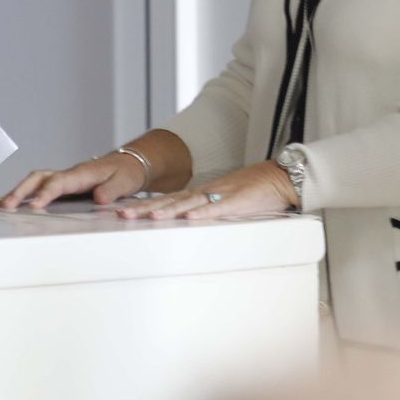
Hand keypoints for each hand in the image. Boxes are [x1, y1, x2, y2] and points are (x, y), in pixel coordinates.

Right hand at [0, 153, 146, 209]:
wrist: (130, 164)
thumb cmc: (126, 172)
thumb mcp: (125, 182)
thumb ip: (112, 190)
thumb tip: (98, 199)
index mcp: (82, 173)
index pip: (59, 183)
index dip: (46, 194)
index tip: (35, 206)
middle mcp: (70, 174)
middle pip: (39, 178)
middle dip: (21, 191)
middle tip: (6, 205)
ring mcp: (65, 178)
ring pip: (36, 180)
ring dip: (19, 191)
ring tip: (3, 204)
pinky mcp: (64, 185)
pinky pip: (41, 186)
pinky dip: (26, 193)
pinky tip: (15, 203)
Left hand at [112, 161, 295, 219]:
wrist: (277, 178)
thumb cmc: (251, 190)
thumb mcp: (221, 201)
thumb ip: (203, 210)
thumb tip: (184, 222)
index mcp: (199, 194)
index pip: (166, 200)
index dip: (144, 206)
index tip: (123, 212)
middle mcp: (204, 193)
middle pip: (170, 202)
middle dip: (145, 209)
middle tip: (122, 215)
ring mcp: (219, 195)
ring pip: (188, 204)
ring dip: (167, 211)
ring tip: (147, 218)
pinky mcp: (237, 202)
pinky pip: (217, 208)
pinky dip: (202, 214)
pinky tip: (188, 219)